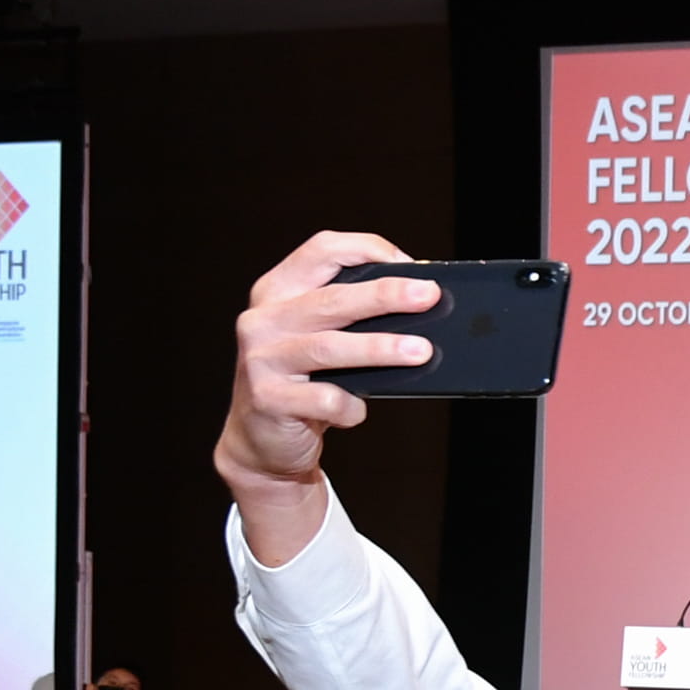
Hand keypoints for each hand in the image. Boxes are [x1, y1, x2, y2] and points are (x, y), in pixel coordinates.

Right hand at [216, 230, 427, 562]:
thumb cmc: (303, 382)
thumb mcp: (318, 338)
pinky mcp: (268, 399)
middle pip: (332, 298)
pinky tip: (359, 410)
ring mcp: (261, 359)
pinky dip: (350, 406)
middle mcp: (264, 320)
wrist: (262, 441)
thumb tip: (418, 306)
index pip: (321, 250)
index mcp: (277, 291)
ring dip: (380, 348)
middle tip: (428, 296)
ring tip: (421, 351)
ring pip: (329, 346)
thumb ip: (351, 318)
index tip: (409, 265)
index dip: (366, 249)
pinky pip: (323, 399)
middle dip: (385, 295)